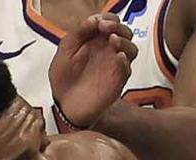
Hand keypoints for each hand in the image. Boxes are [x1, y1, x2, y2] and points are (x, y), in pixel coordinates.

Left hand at [48, 13, 138, 128]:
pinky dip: (125, 61)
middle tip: (107, 29)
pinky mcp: (117, 81)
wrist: (64, 104)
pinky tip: (118, 57)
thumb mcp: (66, 49)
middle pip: (125, 33)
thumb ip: (79, 33)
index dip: (109, 19)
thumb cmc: (63, 78)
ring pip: (131, 49)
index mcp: (95, 41)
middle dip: (119, 27)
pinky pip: (127, 69)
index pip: (110, 23)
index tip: (100, 22)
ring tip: (113, 41)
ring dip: (125, 42)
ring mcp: (113, 66)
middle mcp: (107, 51)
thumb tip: (94, 19)